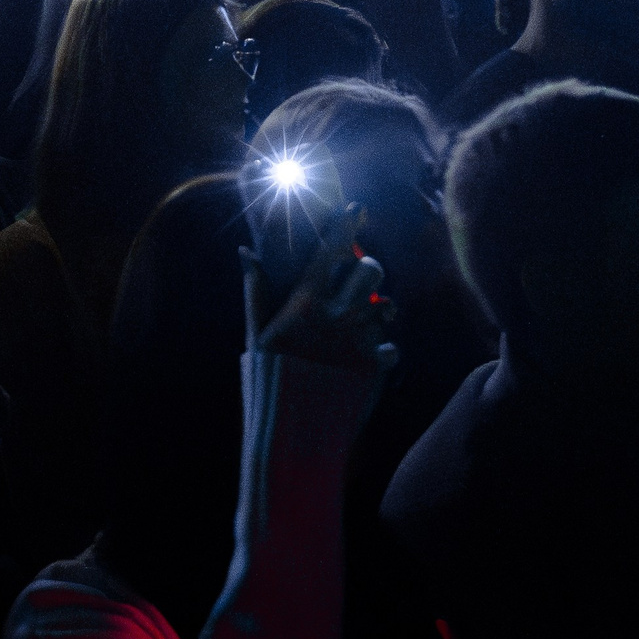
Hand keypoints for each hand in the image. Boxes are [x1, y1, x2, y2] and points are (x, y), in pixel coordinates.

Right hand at [243, 207, 394, 375]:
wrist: (293, 429)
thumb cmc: (269, 378)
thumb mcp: (257, 334)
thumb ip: (256, 291)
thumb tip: (246, 252)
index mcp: (306, 303)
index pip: (330, 251)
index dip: (345, 225)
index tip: (355, 209)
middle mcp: (337, 316)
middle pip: (370, 272)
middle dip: (368, 270)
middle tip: (360, 278)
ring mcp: (360, 340)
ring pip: (386, 307)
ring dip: (379, 310)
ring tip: (364, 321)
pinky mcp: (375, 367)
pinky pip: (392, 346)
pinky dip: (384, 348)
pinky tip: (369, 355)